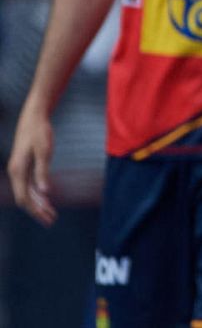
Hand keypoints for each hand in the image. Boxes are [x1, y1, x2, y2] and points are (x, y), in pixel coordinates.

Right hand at [7, 105, 56, 225]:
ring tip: (50, 213)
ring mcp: (18, 168)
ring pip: (26, 192)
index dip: (36, 210)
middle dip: (37, 210)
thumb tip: (45, 192)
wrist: (34, 116)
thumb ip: (43, 171)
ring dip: (38, 203)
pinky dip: (37, 193)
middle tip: (51, 220)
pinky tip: (46, 198)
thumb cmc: (40, 132)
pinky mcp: (23, 164)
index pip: (24, 198)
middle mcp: (15, 171)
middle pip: (24, 197)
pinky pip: (28, 184)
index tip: (48, 218)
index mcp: (18, 170)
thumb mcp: (44, 151)